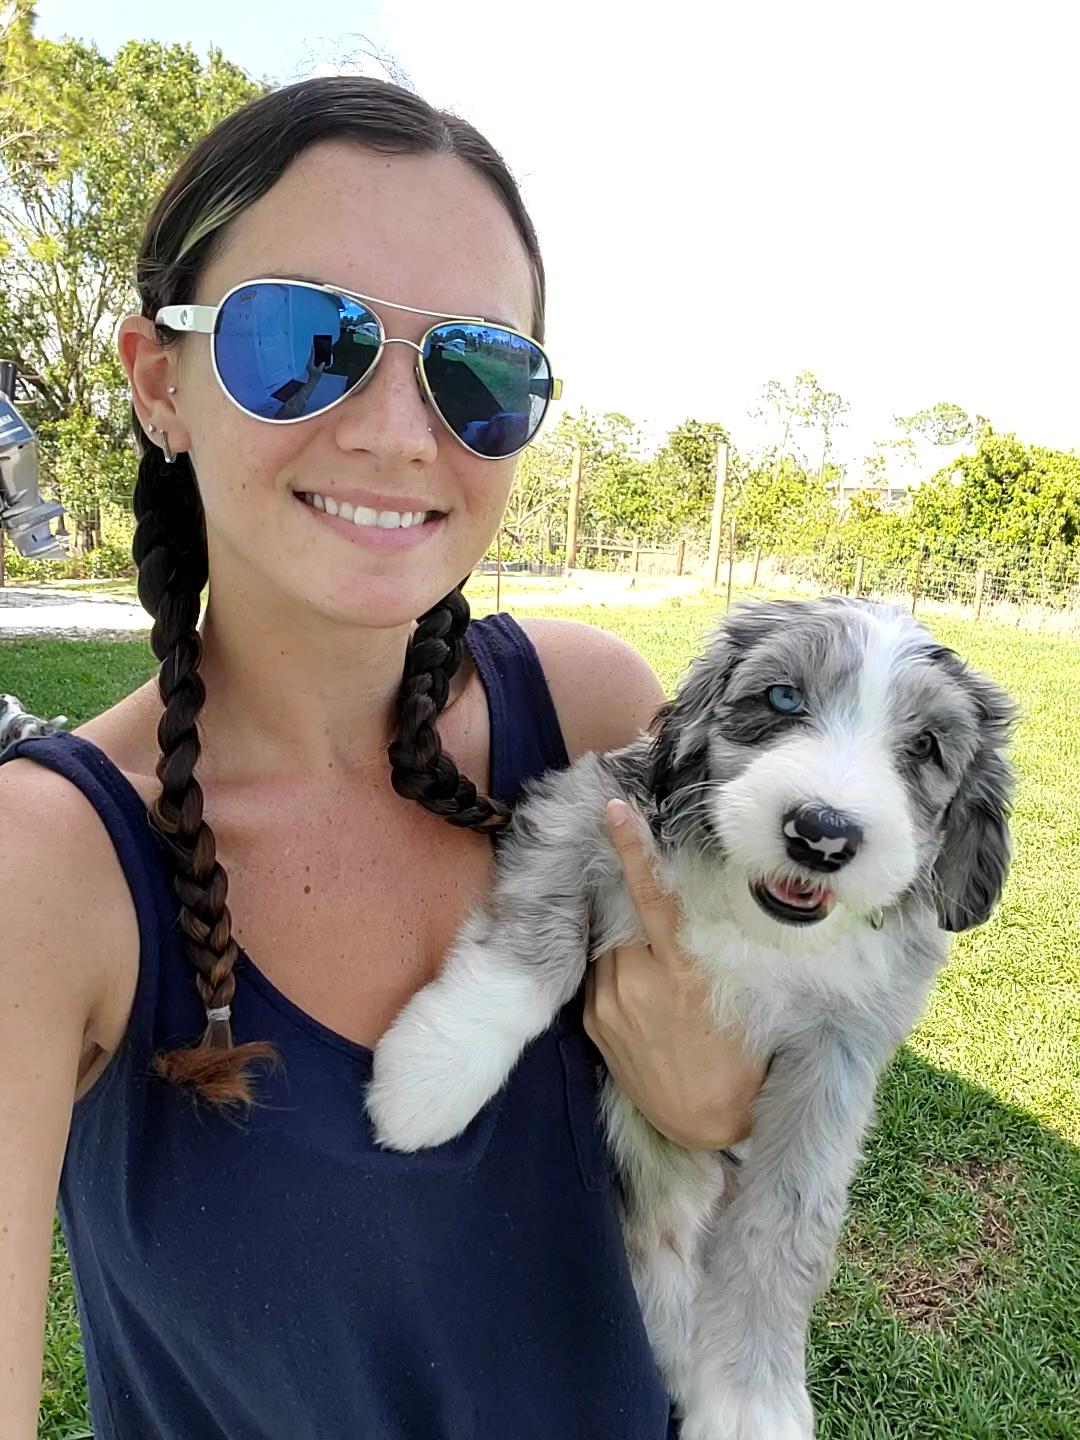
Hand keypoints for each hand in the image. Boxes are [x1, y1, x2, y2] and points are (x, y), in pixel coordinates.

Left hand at [583, 798, 766, 1149]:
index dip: (633, 851)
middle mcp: (637, 983)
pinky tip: (643, 998)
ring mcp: (608, 1003)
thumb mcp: (736, 993)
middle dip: (634, 908)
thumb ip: (707, 947)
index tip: (615, 811)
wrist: (705, 1120)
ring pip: (608, 945)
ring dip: (626, 944)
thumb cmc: (738, 1054)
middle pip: (624, 917)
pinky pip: (600, 976)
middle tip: (655, 921)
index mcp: (682, 972)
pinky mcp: (592, 1022)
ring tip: (656, 978)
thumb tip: (694, 899)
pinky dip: (617, 973)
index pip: (652, 898)